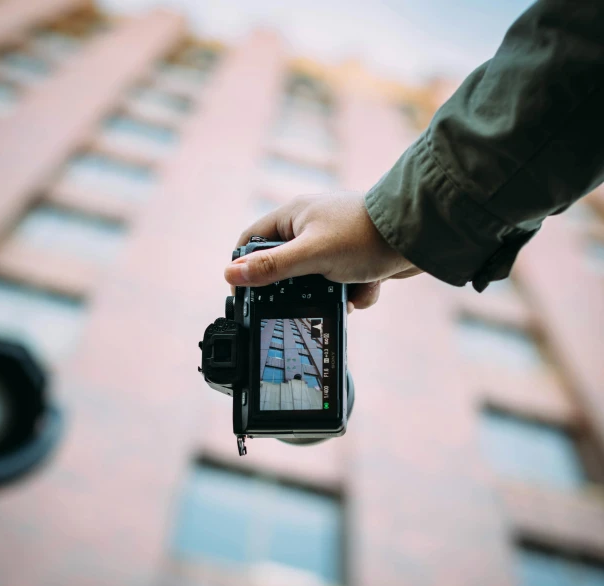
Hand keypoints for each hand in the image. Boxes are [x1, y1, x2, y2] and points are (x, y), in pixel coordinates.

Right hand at [224, 191, 420, 311]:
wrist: (420, 234)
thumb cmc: (363, 236)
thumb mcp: (311, 255)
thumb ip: (271, 268)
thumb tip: (230, 274)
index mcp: (292, 218)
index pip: (252, 241)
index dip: (244, 266)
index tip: (246, 293)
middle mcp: (310, 228)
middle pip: (286, 268)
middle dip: (299, 290)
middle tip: (303, 303)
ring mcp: (333, 243)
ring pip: (317, 282)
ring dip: (332, 294)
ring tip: (346, 294)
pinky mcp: (354, 258)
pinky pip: (344, 284)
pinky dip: (356, 291)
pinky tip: (369, 286)